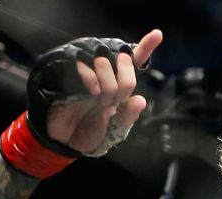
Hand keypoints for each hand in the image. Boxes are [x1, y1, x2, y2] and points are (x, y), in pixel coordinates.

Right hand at [42, 29, 163, 154]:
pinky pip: (83, 65)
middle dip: (126, 81)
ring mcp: (87, 71)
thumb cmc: (91, 131)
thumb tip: (140, 100)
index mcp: (119, 83)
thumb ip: (128, 115)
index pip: (135, 60)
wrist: (65, 141)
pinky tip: (92, 92)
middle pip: (124, 59)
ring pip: (105, 60)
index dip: (146, 46)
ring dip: (109, 83)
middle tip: (117, 99)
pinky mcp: (68, 72)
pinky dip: (92, 79)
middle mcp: (105, 73)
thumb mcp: (115, 129)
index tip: (157, 34)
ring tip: (101, 99)